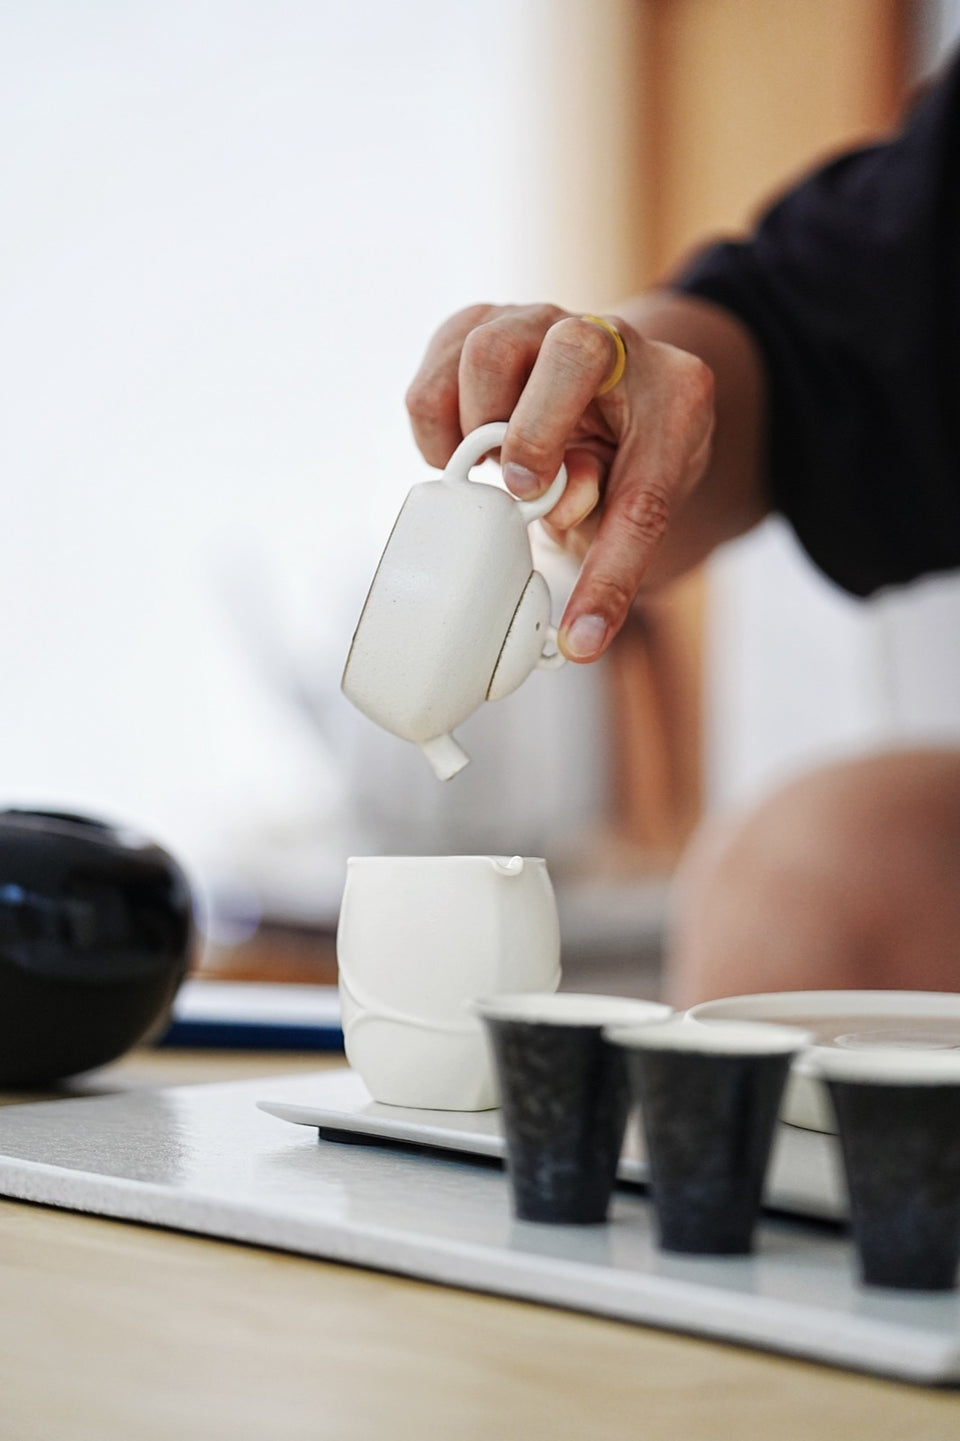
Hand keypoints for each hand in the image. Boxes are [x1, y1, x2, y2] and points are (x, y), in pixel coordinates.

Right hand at [405, 302, 714, 660]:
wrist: (614, 392)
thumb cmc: (629, 458)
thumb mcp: (637, 503)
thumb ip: (610, 523)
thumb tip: (564, 528)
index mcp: (676, 398)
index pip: (648, 490)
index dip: (610, 571)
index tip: (580, 638)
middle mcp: (614, 343)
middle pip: (573, 350)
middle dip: (535, 431)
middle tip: (521, 491)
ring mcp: (546, 320)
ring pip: (489, 344)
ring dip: (473, 425)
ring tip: (485, 470)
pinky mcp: (488, 319)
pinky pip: (443, 350)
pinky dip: (434, 412)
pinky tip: (455, 449)